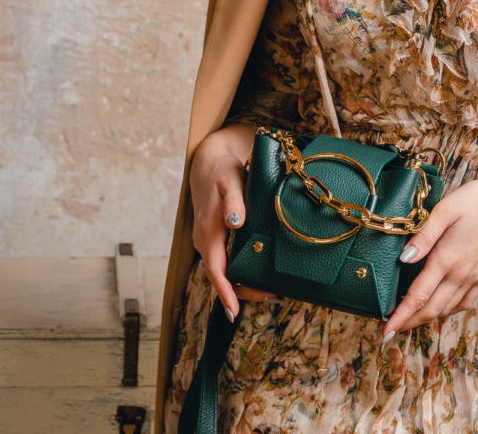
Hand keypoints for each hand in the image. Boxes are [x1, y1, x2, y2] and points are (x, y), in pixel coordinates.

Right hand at [189, 124, 273, 319]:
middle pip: (221, 276)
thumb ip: (233, 201)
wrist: (208, 163)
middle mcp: (204, 241)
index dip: (225, 292)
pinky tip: (257, 273)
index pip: (215, 270)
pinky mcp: (213, 238)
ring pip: (223, 270)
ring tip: (271, 290)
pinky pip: (224, 261)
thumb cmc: (222, 172)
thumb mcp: (230, 181)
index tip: (234, 312)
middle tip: (273, 296)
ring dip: (242, 284)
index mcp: (208, 232)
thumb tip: (235, 222)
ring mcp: (207, 241)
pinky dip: (239, 271)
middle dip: (243, 292)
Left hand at [380, 174, 477, 338]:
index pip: (418, 296)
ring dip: (426, 318)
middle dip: (408, 322)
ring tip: (409, 320)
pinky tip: (441, 306)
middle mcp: (460, 274)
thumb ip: (423, 236)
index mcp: (447, 259)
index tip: (386, 331)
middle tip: (390, 330)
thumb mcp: (446, 209)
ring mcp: (474, 277)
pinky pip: (464, 302)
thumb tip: (403, 258)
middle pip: (430, 309)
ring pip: (446, 309)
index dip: (400, 316)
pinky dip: (449, 310)